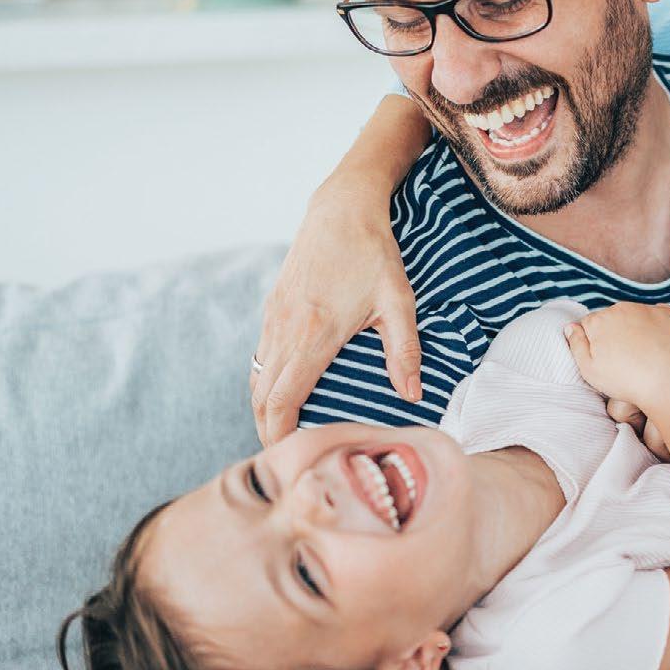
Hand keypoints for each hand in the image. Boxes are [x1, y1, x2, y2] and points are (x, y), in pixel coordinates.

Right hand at [252, 179, 418, 443]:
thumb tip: (413, 396)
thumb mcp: (398, 301)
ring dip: (264, 409)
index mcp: (313, 334)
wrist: (341, 208)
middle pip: (262, 397)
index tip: (292, 459)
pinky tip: (283, 395)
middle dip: (269, 432)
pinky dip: (265, 384)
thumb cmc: (374, 254)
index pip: (282, 399)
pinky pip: (260, 357)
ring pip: (256, 378)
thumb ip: (405, 351)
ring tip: (283, 435)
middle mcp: (284, 329)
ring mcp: (273, 318)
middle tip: (287, 461)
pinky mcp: (272, 308)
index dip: (280, 434)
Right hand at [565, 302, 669, 407]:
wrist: (668, 382)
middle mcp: (620, 308)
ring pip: (633, 315)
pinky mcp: (667, 313)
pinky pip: (656, 316)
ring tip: (642, 355)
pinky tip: (657, 346)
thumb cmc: (626, 380)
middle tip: (624, 359)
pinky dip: (656, 327)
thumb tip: (571, 327)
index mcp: (598, 320)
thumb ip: (576, 345)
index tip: (604, 358)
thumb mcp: (589, 370)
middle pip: (611, 318)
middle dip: (614, 333)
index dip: (594, 342)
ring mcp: (645, 309)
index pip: (589, 324)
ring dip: (634, 328)